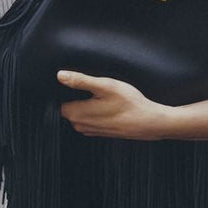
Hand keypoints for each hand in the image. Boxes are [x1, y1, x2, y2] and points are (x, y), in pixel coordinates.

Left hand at [57, 70, 172, 139]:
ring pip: (79, 113)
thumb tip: (60, 75)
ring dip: (86, 104)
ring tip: (102, 97)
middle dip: (76, 96)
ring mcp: (89, 130)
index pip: (57, 100)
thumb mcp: (105, 86)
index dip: (65, 90)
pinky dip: (95, 111)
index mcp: (76, 114)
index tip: (77, 84)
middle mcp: (79, 125)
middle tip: (93, 89)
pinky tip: (108, 106)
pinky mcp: (99, 132)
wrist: (150, 123)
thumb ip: (81, 80)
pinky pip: (89, 118)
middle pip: (67, 106)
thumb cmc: (130, 104)